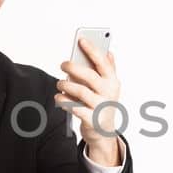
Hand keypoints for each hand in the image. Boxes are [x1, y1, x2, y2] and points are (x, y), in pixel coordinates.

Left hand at [56, 37, 122, 165]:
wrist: (103, 132)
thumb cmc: (102, 104)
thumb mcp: (108, 87)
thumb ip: (108, 70)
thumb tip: (108, 52)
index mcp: (113, 81)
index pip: (103, 62)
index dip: (92, 50)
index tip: (81, 40)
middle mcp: (109, 93)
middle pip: (89, 76)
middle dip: (73, 68)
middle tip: (63, 64)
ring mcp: (100, 107)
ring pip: (80, 91)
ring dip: (66, 85)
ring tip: (59, 83)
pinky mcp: (91, 119)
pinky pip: (74, 107)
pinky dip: (63, 100)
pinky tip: (58, 97)